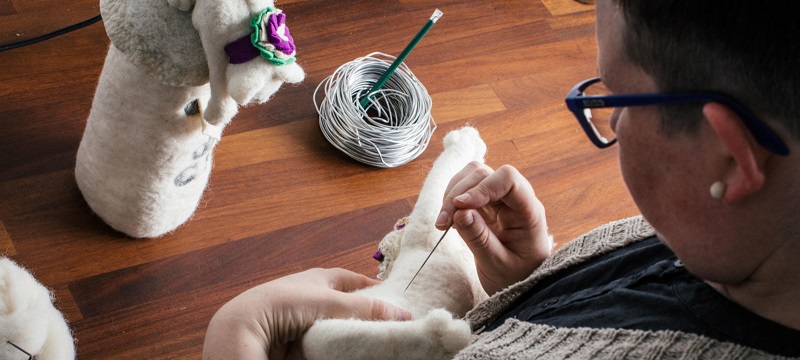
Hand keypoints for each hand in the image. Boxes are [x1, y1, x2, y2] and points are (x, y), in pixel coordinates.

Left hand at [202, 268, 412, 359]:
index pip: (356, 281)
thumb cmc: (287, 302)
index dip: (375, 289)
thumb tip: (404, 314)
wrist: (249, 327)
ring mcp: (305, 320)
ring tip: (375, 342)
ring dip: (352, 334)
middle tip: (390, 326)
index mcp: (321, 278)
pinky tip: (350, 351)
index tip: (396, 300)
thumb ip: (369, 309)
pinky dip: (338, 347)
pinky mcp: (298, 340)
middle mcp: (314, 297)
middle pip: (348, 307)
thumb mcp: (333, 301)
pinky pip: (325, 344)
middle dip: (366, 316)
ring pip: (338, 327)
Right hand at [436, 162, 551, 294]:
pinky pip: (466, 189)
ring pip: (472, 176)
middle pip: (484, 175)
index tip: (459, 206)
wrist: (521, 285)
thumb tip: (459, 211)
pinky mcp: (486, 205)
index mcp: (528, 211)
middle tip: (442, 223)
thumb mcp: (497, 264)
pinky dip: (451, 200)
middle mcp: (515, 199)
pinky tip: (449, 221)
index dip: (482, 187)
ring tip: (442, 223)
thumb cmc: (516, 276)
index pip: (508, 180)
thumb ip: (479, 238)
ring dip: (451, 195)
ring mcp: (500, 200)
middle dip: (458, 194)